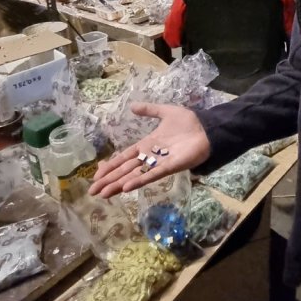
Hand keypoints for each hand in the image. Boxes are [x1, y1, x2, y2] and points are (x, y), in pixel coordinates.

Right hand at [89, 102, 210, 197]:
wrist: (208, 128)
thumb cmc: (189, 122)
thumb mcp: (165, 112)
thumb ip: (149, 110)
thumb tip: (132, 106)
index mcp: (147, 145)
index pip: (124, 157)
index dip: (110, 166)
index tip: (96, 175)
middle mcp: (150, 157)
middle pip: (125, 170)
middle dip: (109, 180)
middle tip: (92, 192)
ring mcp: (159, 163)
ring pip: (134, 175)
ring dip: (119, 185)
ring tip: (104, 194)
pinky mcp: (170, 167)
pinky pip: (152, 175)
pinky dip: (139, 181)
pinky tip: (126, 188)